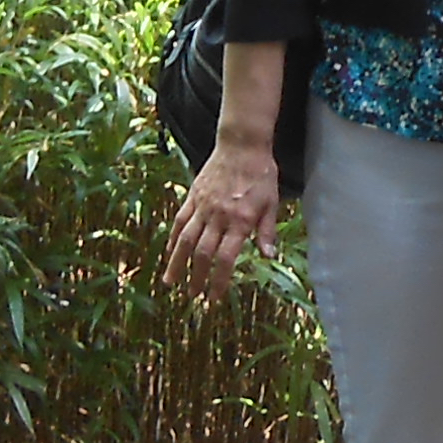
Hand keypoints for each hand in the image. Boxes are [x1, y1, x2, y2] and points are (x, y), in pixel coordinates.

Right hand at [161, 142, 282, 300]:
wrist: (242, 145)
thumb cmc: (261, 175)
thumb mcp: (272, 203)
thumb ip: (267, 231)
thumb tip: (269, 256)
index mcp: (240, 221)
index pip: (226, 259)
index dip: (219, 281)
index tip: (215, 297)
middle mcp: (218, 216)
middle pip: (202, 253)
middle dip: (196, 278)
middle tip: (192, 296)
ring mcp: (202, 206)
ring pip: (185, 240)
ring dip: (177, 263)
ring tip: (170, 281)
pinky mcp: (193, 196)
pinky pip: (179, 220)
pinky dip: (173, 238)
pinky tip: (170, 252)